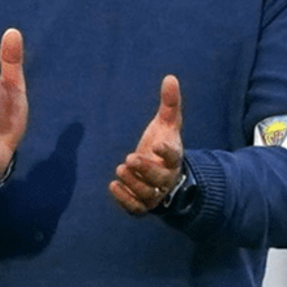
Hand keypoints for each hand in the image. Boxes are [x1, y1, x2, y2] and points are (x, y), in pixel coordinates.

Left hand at [109, 75, 183, 214]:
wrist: (164, 173)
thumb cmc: (163, 144)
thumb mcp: (167, 123)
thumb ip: (169, 103)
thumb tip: (170, 77)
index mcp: (174, 158)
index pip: (174, 156)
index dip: (167, 151)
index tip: (157, 144)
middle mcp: (166, 178)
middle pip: (160, 178)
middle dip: (146, 169)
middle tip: (129, 158)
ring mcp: (155, 193)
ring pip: (148, 195)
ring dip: (134, 183)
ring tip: (120, 168)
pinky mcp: (143, 204)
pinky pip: (136, 208)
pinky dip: (125, 200)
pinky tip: (112, 185)